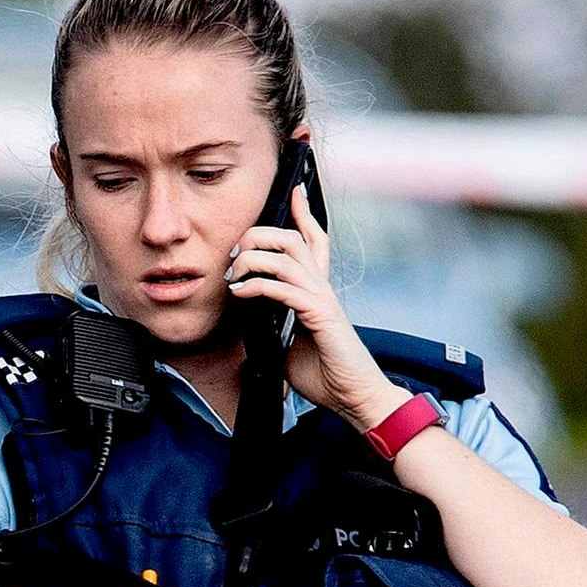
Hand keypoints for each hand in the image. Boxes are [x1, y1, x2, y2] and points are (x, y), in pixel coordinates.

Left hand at [226, 183, 407, 434]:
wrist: (353, 397)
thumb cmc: (326, 375)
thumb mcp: (289, 346)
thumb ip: (273, 328)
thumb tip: (249, 325)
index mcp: (319, 291)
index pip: (315, 241)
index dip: (304, 212)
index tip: (294, 190)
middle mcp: (323, 288)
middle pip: (292, 238)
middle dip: (259, 235)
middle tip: (235, 252)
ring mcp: (323, 299)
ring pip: (287, 255)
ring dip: (252, 258)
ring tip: (233, 274)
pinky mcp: (320, 316)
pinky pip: (284, 289)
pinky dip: (257, 286)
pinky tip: (241, 293)